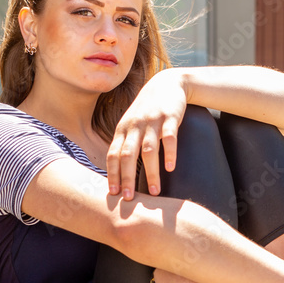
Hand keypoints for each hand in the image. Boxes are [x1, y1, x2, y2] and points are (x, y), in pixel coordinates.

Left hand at [107, 69, 187, 197]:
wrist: (168, 84)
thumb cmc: (148, 110)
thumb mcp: (132, 124)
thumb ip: (125, 144)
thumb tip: (119, 173)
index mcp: (123, 129)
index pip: (113, 155)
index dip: (112, 174)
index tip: (113, 194)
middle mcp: (134, 126)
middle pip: (127, 155)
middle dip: (127, 178)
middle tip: (129, 198)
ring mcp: (152, 121)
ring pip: (148, 150)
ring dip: (151, 172)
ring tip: (155, 192)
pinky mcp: (170, 117)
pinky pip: (169, 138)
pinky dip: (169, 153)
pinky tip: (171, 168)